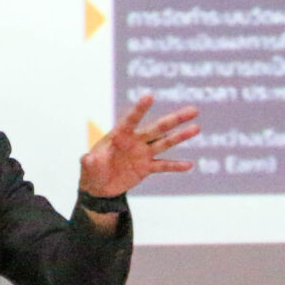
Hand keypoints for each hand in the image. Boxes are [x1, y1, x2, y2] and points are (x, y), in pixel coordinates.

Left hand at [78, 94, 200, 199]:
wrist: (99, 187)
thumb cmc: (92, 171)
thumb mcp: (88, 167)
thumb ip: (90, 162)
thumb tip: (88, 158)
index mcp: (119, 136)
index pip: (131, 120)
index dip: (140, 109)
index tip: (149, 96)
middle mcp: (135, 142)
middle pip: (157, 128)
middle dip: (174, 119)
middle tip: (193, 110)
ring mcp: (143, 154)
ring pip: (165, 142)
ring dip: (180, 136)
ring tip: (197, 128)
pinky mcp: (146, 167)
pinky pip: (163, 166)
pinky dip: (176, 166)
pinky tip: (189, 164)